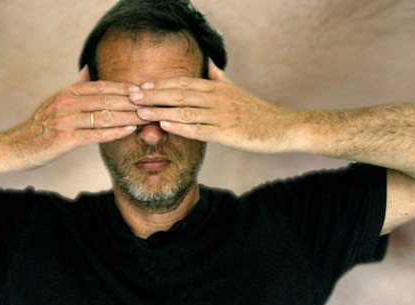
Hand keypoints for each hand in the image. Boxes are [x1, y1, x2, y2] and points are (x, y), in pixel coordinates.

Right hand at [12, 67, 147, 163]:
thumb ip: (74, 86)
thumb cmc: (38, 127)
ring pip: (104, 116)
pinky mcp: (64, 139)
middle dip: (132, 102)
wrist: (13, 147)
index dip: (124, 88)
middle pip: (107, 99)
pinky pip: (95, 134)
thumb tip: (88, 69)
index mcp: (66, 93)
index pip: (102, 87)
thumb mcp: (54, 101)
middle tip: (153, 103)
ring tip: (148, 118)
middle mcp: (66, 103)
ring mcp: (65, 120)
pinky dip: (114, 131)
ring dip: (129, 117)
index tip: (144, 90)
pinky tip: (129, 130)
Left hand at [129, 61, 296, 153]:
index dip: (160, 84)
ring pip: (185, 111)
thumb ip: (219, 77)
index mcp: (217, 87)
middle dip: (153, 95)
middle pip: (179, 93)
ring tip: (140, 112)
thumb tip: (209, 62)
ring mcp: (221, 115)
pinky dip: (180, 126)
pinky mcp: (227, 132)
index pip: (183, 83)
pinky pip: (199, 128)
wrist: (283, 127)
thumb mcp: (236, 90)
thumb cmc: (257, 112)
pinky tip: (164, 125)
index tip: (140, 86)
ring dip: (160, 111)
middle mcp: (217, 98)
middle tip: (131, 96)